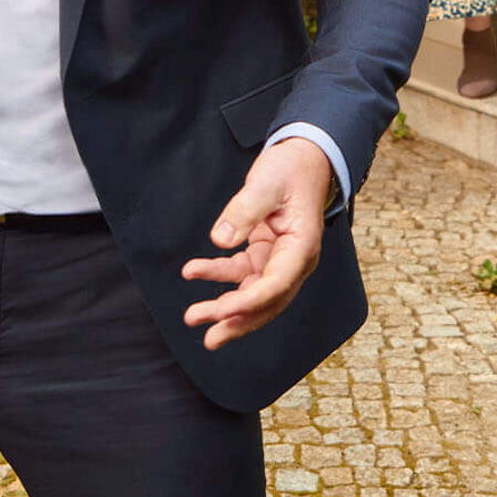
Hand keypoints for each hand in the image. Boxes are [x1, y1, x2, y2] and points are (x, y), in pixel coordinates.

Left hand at [180, 137, 333, 350]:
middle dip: (237, 321)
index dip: (249, 302)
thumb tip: (220, 239)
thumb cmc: (291, 169)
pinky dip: (217, 275)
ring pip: (252, 294)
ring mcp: (278, 259)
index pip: (276, 285)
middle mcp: (293, 261)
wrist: (303, 159)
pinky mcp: (264, 253)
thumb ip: (244, 210)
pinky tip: (194, 271)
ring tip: (194, 317)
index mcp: (301, 248)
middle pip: (266, 302)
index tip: (222, 311)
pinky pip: (240, 273)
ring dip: (224, 307)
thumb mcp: (266, 183)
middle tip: (210, 338)